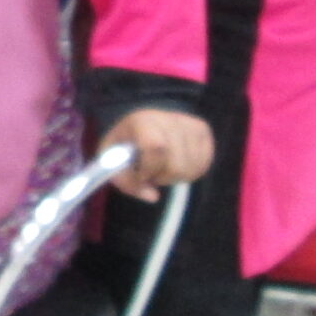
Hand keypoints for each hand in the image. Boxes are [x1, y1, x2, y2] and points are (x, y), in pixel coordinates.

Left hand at [98, 108, 214, 201]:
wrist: (146, 121)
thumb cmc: (126, 144)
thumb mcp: (112, 161)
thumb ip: (126, 181)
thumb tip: (152, 197)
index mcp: (143, 121)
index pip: (155, 147)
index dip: (149, 169)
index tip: (140, 174)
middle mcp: (170, 118)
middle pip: (176, 164)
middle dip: (161, 177)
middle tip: (150, 172)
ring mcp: (190, 124)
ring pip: (191, 168)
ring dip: (174, 177)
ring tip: (161, 167)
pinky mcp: (204, 132)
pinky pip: (202, 166)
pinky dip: (188, 174)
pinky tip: (175, 164)